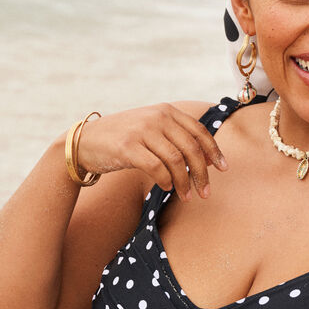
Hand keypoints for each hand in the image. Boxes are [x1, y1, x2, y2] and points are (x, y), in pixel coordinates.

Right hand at [74, 103, 227, 199]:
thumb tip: (208, 160)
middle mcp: (156, 117)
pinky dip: (166, 182)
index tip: (223, 169)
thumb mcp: (152, 131)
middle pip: (191, 148)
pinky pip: (157, 168)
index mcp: (166, 111)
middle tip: (206, 193)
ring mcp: (142, 131)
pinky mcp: (128, 147)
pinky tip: (166, 189)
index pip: (199, 131)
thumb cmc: (124, 140)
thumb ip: (177, 139)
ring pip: (176, 161)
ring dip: (185, 183)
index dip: (214, 151)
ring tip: (187, 197)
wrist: (85, 142)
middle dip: (202, 174)